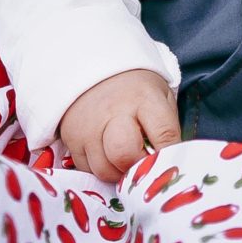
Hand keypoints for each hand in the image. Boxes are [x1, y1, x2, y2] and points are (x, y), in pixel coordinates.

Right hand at [57, 68, 181, 183]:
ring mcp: (88, 125)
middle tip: (142, 163)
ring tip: (126, 160)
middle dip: (137, 168)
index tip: (169, 163)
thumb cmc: (135, 89)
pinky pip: (87, 169)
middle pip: (124, 155)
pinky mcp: (71, 137)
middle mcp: (113, 111)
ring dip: (118, 173)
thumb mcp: (160, 96)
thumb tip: (170, 163)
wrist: (94, 70)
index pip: (164, 135)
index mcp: (144, 97)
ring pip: (104, 169)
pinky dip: (100, 169)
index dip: (169, 156)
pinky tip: (107, 155)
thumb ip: (167, 128)